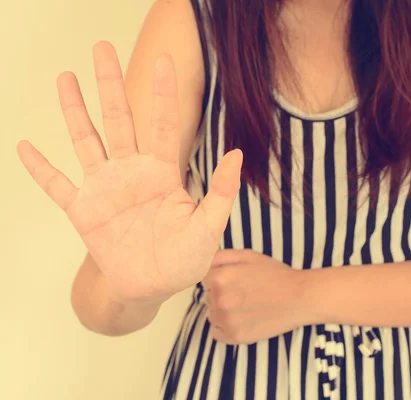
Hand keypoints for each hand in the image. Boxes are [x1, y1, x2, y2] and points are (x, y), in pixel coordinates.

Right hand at [16, 41, 241, 305]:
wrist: (152, 287)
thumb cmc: (184, 258)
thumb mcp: (209, 226)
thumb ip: (221, 190)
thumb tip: (237, 153)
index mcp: (163, 173)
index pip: (164, 125)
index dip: (164, 93)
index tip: (165, 61)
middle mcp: (132, 173)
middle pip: (119, 120)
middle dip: (110, 85)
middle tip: (101, 48)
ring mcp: (106, 189)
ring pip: (87, 141)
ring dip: (75, 111)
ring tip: (66, 77)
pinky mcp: (85, 212)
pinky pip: (58, 186)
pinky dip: (42, 169)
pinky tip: (27, 147)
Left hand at [203, 250, 307, 343]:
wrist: (299, 297)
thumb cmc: (274, 274)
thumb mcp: (247, 255)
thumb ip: (220, 256)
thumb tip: (202, 262)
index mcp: (219, 278)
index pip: (205, 279)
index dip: (221, 278)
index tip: (236, 280)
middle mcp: (219, 300)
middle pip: (208, 297)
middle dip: (222, 294)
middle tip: (245, 292)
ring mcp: (226, 321)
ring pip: (212, 315)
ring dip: (224, 311)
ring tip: (247, 305)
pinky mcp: (235, 337)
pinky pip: (217, 333)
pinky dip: (226, 328)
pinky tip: (243, 319)